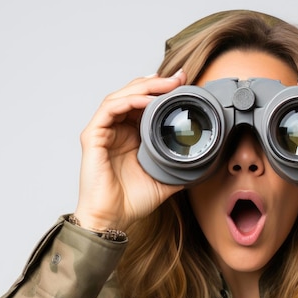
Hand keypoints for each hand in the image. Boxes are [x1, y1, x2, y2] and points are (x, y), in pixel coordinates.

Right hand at [73, 70, 185, 231]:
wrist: (113, 220)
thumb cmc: (131, 201)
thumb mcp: (165, 178)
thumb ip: (180, 166)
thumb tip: (204, 161)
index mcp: (131, 136)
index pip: (144, 103)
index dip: (162, 91)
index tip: (184, 84)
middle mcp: (116, 130)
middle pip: (133, 94)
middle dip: (156, 83)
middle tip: (178, 78)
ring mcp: (103, 132)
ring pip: (121, 96)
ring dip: (144, 87)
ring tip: (165, 84)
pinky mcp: (93, 137)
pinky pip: (109, 110)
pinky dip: (128, 101)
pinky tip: (147, 101)